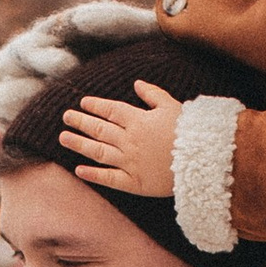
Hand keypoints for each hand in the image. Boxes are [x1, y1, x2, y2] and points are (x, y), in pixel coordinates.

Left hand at [61, 81, 182, 198]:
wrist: (202, 160)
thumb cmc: (190, 132)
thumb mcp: (172, 106)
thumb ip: (153, 95)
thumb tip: (137, 84)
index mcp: (138, 120)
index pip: (110, 110)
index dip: (95, 106)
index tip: (82, 103)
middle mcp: (129, 140)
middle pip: (99, 129)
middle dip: (80, 122)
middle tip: (66, 117)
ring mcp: (129, 162)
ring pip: (98, 151)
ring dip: (79, 144)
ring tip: (63, 138)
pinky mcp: (134, 182)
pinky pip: (108, 178)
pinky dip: (93, 174)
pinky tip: (78, 170)